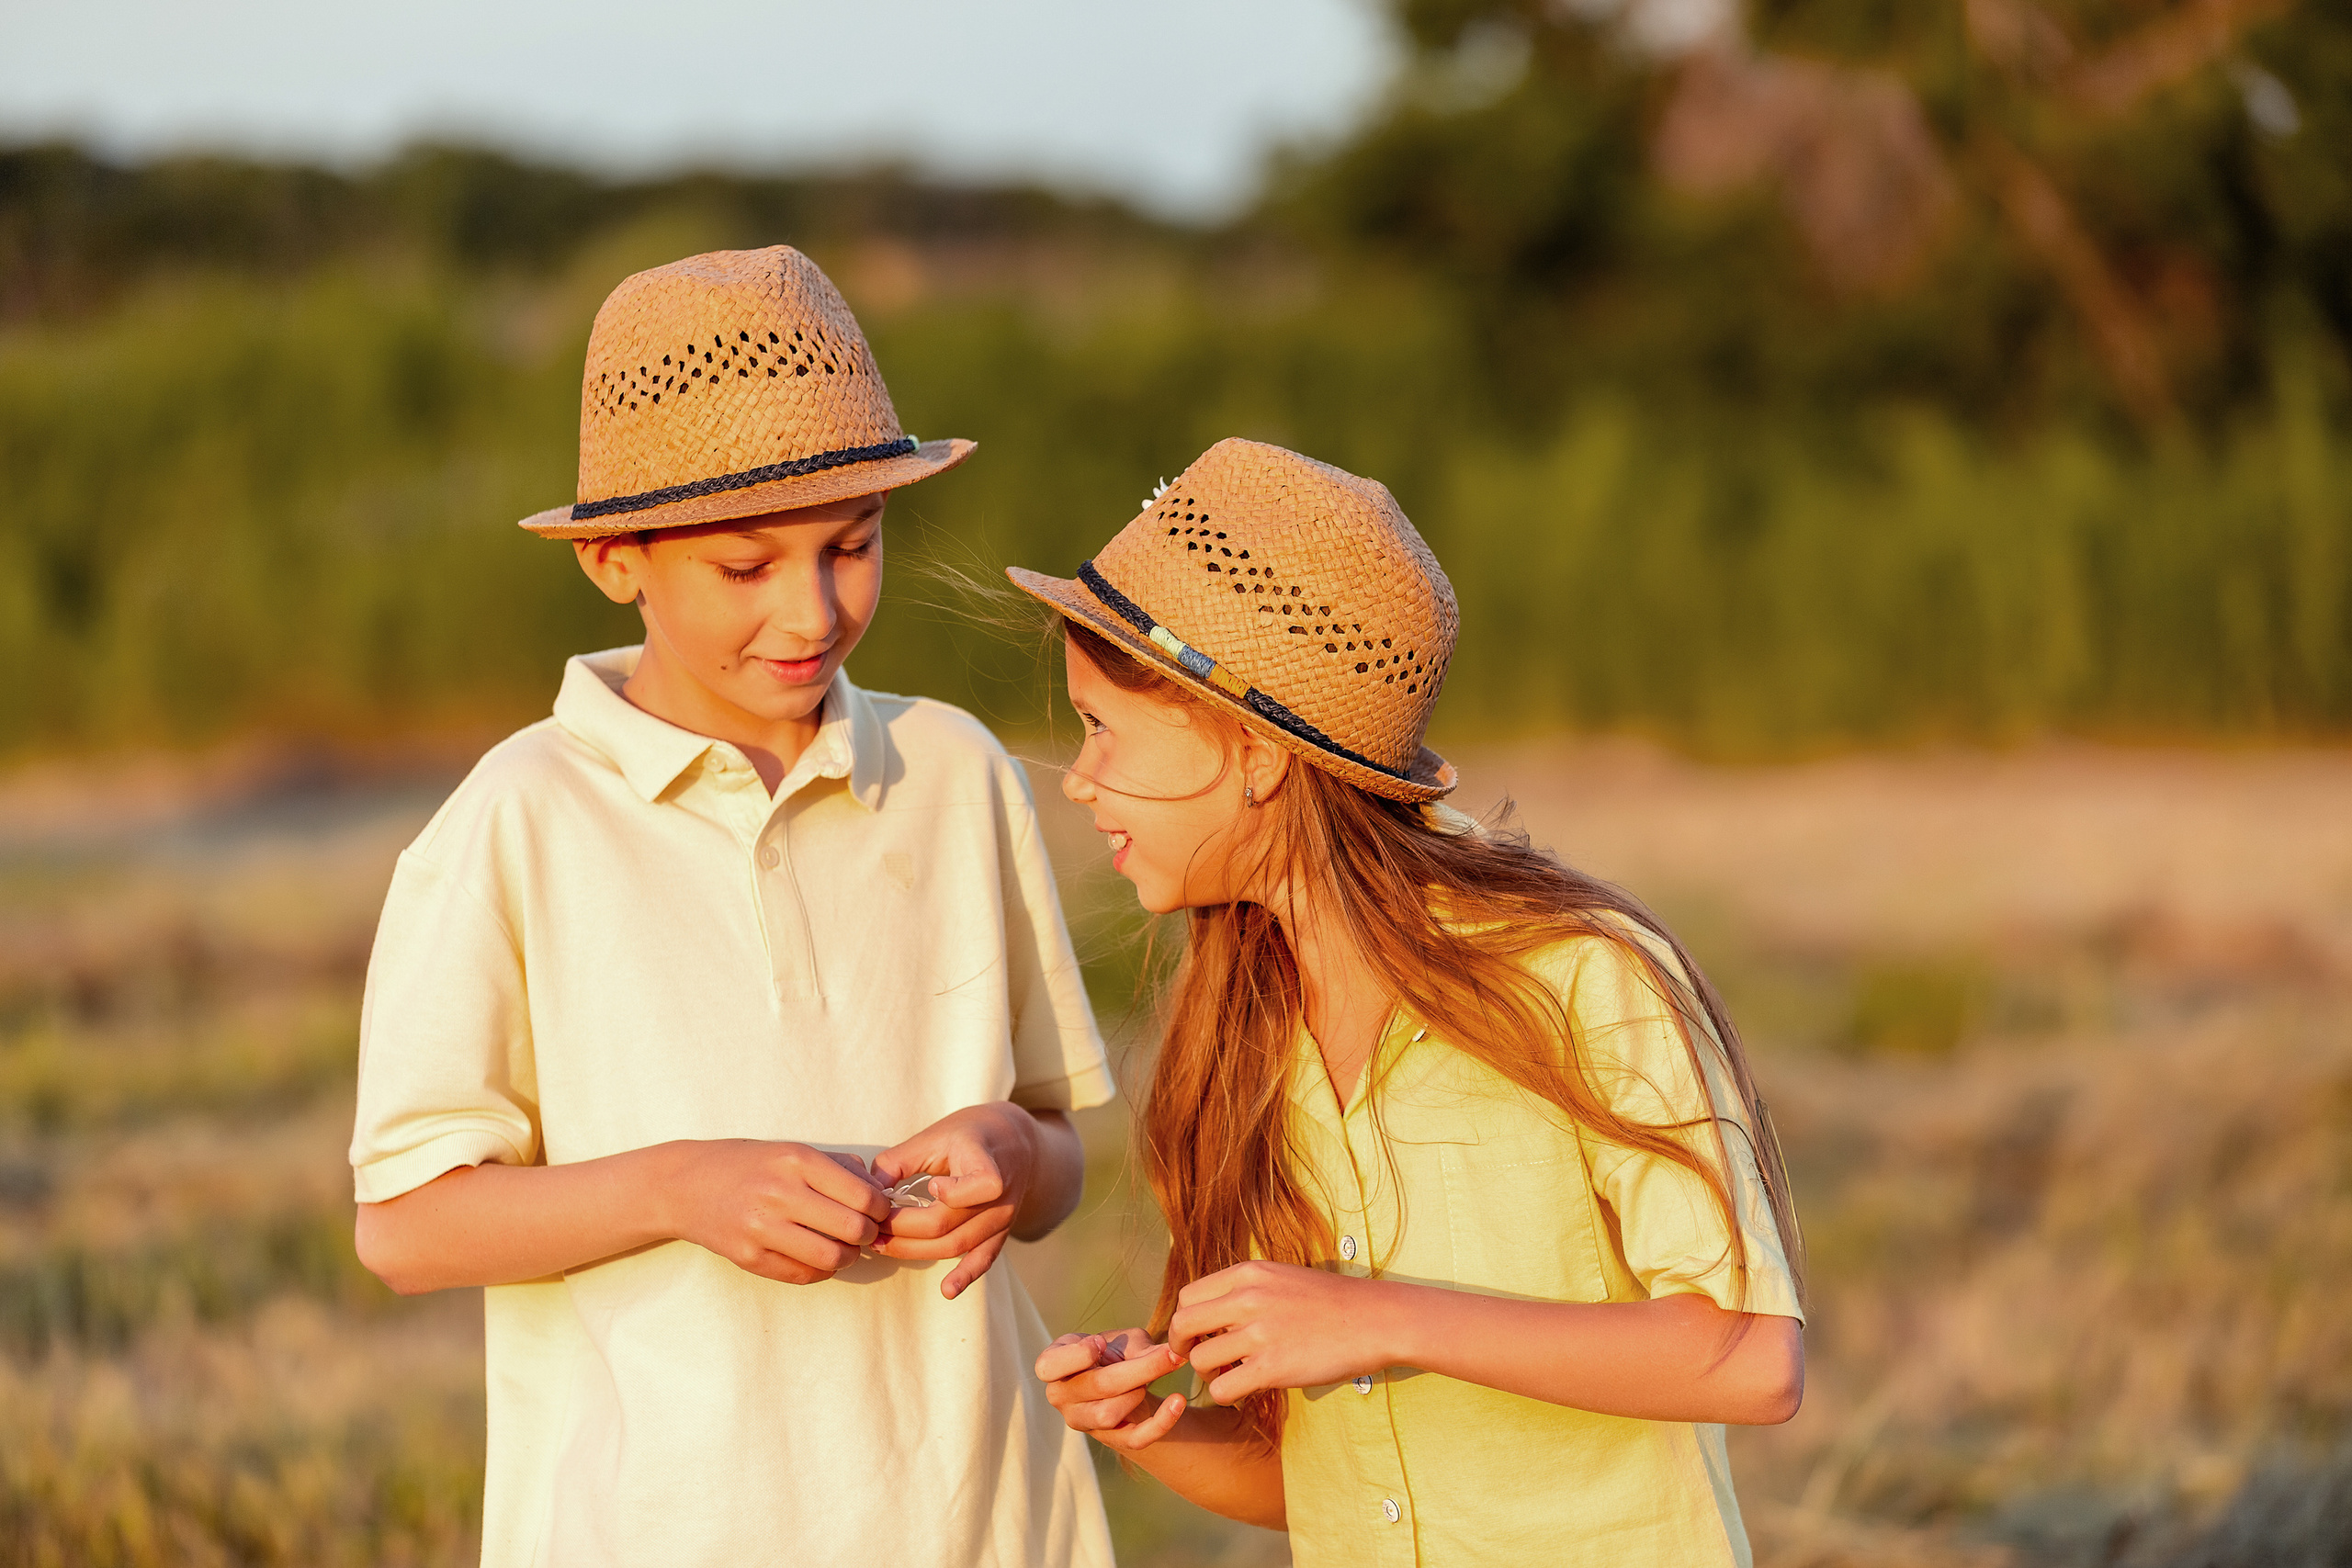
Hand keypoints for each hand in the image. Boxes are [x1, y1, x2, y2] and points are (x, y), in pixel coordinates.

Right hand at [665, 1141, 889, 1284]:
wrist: (685, 1185)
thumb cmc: (748, 1165)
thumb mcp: (792, 1150)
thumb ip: (838, 1166)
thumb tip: (878, 1190)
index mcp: (797, 1160)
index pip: (863, 1196)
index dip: (881, 1209)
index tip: (879, 1212)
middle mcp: (780, 1193)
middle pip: (852, 1229)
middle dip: (869, 1235)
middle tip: (865, 1233)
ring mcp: (761, 1228)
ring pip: (831, 1257)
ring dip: (847, 1257)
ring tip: (843, 1247)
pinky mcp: (748, 1257)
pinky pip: (802, 1275)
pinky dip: (820, 1271)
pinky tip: (816, 1257)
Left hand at [871, 1103, 1039, 1298]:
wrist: (1016, 1143)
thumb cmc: (971, 1134)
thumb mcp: (937, 1134)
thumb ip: (901, 1160)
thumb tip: (869, 1190)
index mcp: (987, 1162)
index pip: (982, 1185)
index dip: (953, 1192)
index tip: (929, 1185)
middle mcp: (1001, 1194)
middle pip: (950, 1224)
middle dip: (904, 1231)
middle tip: (872, 1228)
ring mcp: (1002, 1217)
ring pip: (957, 1246)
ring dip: (916, 1251)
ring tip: (883, 1247)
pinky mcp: (1000, 1232)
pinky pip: (984, 1259)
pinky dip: (966, 1276)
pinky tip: (947, 1290)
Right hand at [1036, 1329, 1188, 1451]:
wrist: (1123, 1381)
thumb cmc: (1116, 1353)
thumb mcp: (1122, 1341)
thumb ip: (1139, 1346)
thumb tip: (1171, 1352)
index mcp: (1053, 1365)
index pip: (1048, 1367)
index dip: (1077, 1355)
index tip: (1101, 1343)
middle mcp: (1060, 1396)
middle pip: (1097, 1386)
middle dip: (1139, 1370)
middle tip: (1171, 1356)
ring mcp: (1081, 1421)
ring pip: (1109, 1414)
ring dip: (1138, 1392)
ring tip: (1152, 1378)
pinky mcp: (1108, 1439)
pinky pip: (1133, 1439)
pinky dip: (1160, 1423)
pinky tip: (1178, 1401)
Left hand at [1169, 1260, 1397, 1403]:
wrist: (1375, 1320)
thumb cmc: (1330, 1302)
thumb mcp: (1281, 1278)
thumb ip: (1244, 1290)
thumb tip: (1210, 1316)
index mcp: (1248, 1273)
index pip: (1188, 1297)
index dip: (1188, 1321)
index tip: (1201, 1336)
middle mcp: (1247, 1298)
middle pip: (1182, 1326)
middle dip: (1183, 1347)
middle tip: (1204, 1359)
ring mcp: (1259, 1333)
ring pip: (1199, 1360)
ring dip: (1210, 1373)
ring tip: (1234, 1373)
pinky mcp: (1272, 1367)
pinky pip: (1221, 1388)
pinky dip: (1226, 1394)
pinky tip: (1247, 1388)